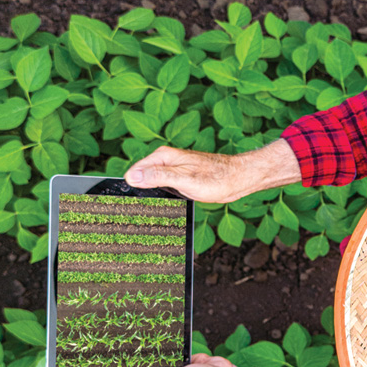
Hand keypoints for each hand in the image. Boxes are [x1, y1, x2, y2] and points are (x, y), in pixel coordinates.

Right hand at [123, 139, 301, 204]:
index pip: (133, 170)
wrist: (239, 180)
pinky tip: (164, 204)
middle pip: (141, 177)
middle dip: (138, 191)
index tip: (127, 201)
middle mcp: (166, 160)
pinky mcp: (181, 178)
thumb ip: (158, 177)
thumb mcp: (185, 180)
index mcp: (163, 157)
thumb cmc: (217, 179)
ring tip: (150, 208)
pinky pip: (163, 186)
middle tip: (138, 210)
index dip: (129, 186)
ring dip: (150, 194)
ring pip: (152, 183)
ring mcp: (173, 169)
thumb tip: (132, 176)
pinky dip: (161, 195)